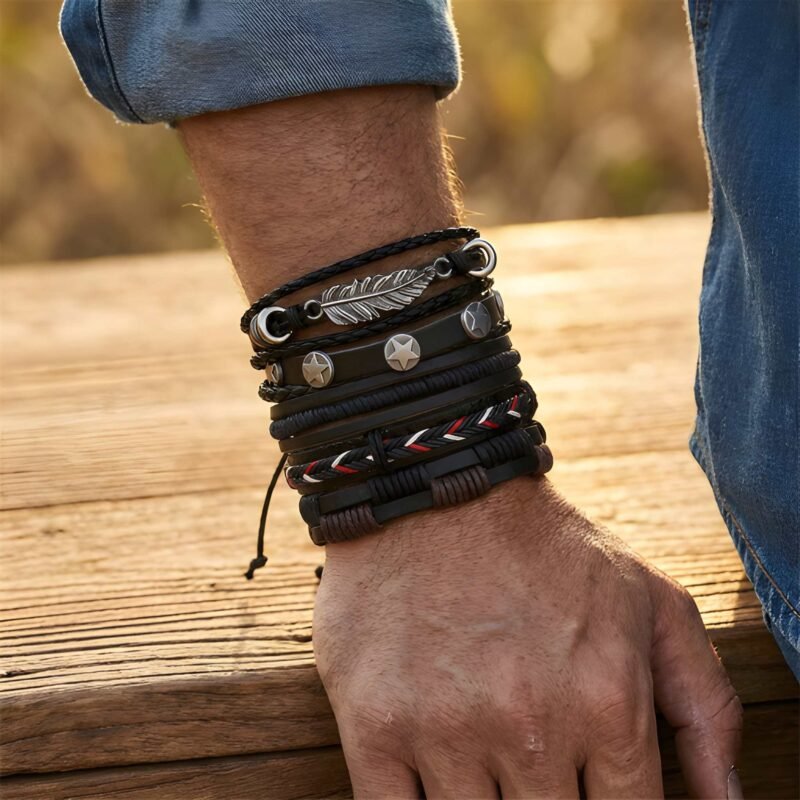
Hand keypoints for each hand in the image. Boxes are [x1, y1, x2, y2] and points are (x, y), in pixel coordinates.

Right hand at [313, 478, 741, 798]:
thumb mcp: (650, 601)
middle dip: (547, 798)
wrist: (437, 491)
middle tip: (533, 756)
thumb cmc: (548, 549)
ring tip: (486, 748)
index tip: (581, 781)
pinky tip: (438, 773)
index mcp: (606, 701)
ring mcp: (443, 729)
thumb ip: (706, 706)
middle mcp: (529, 725)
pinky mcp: (374, 725)